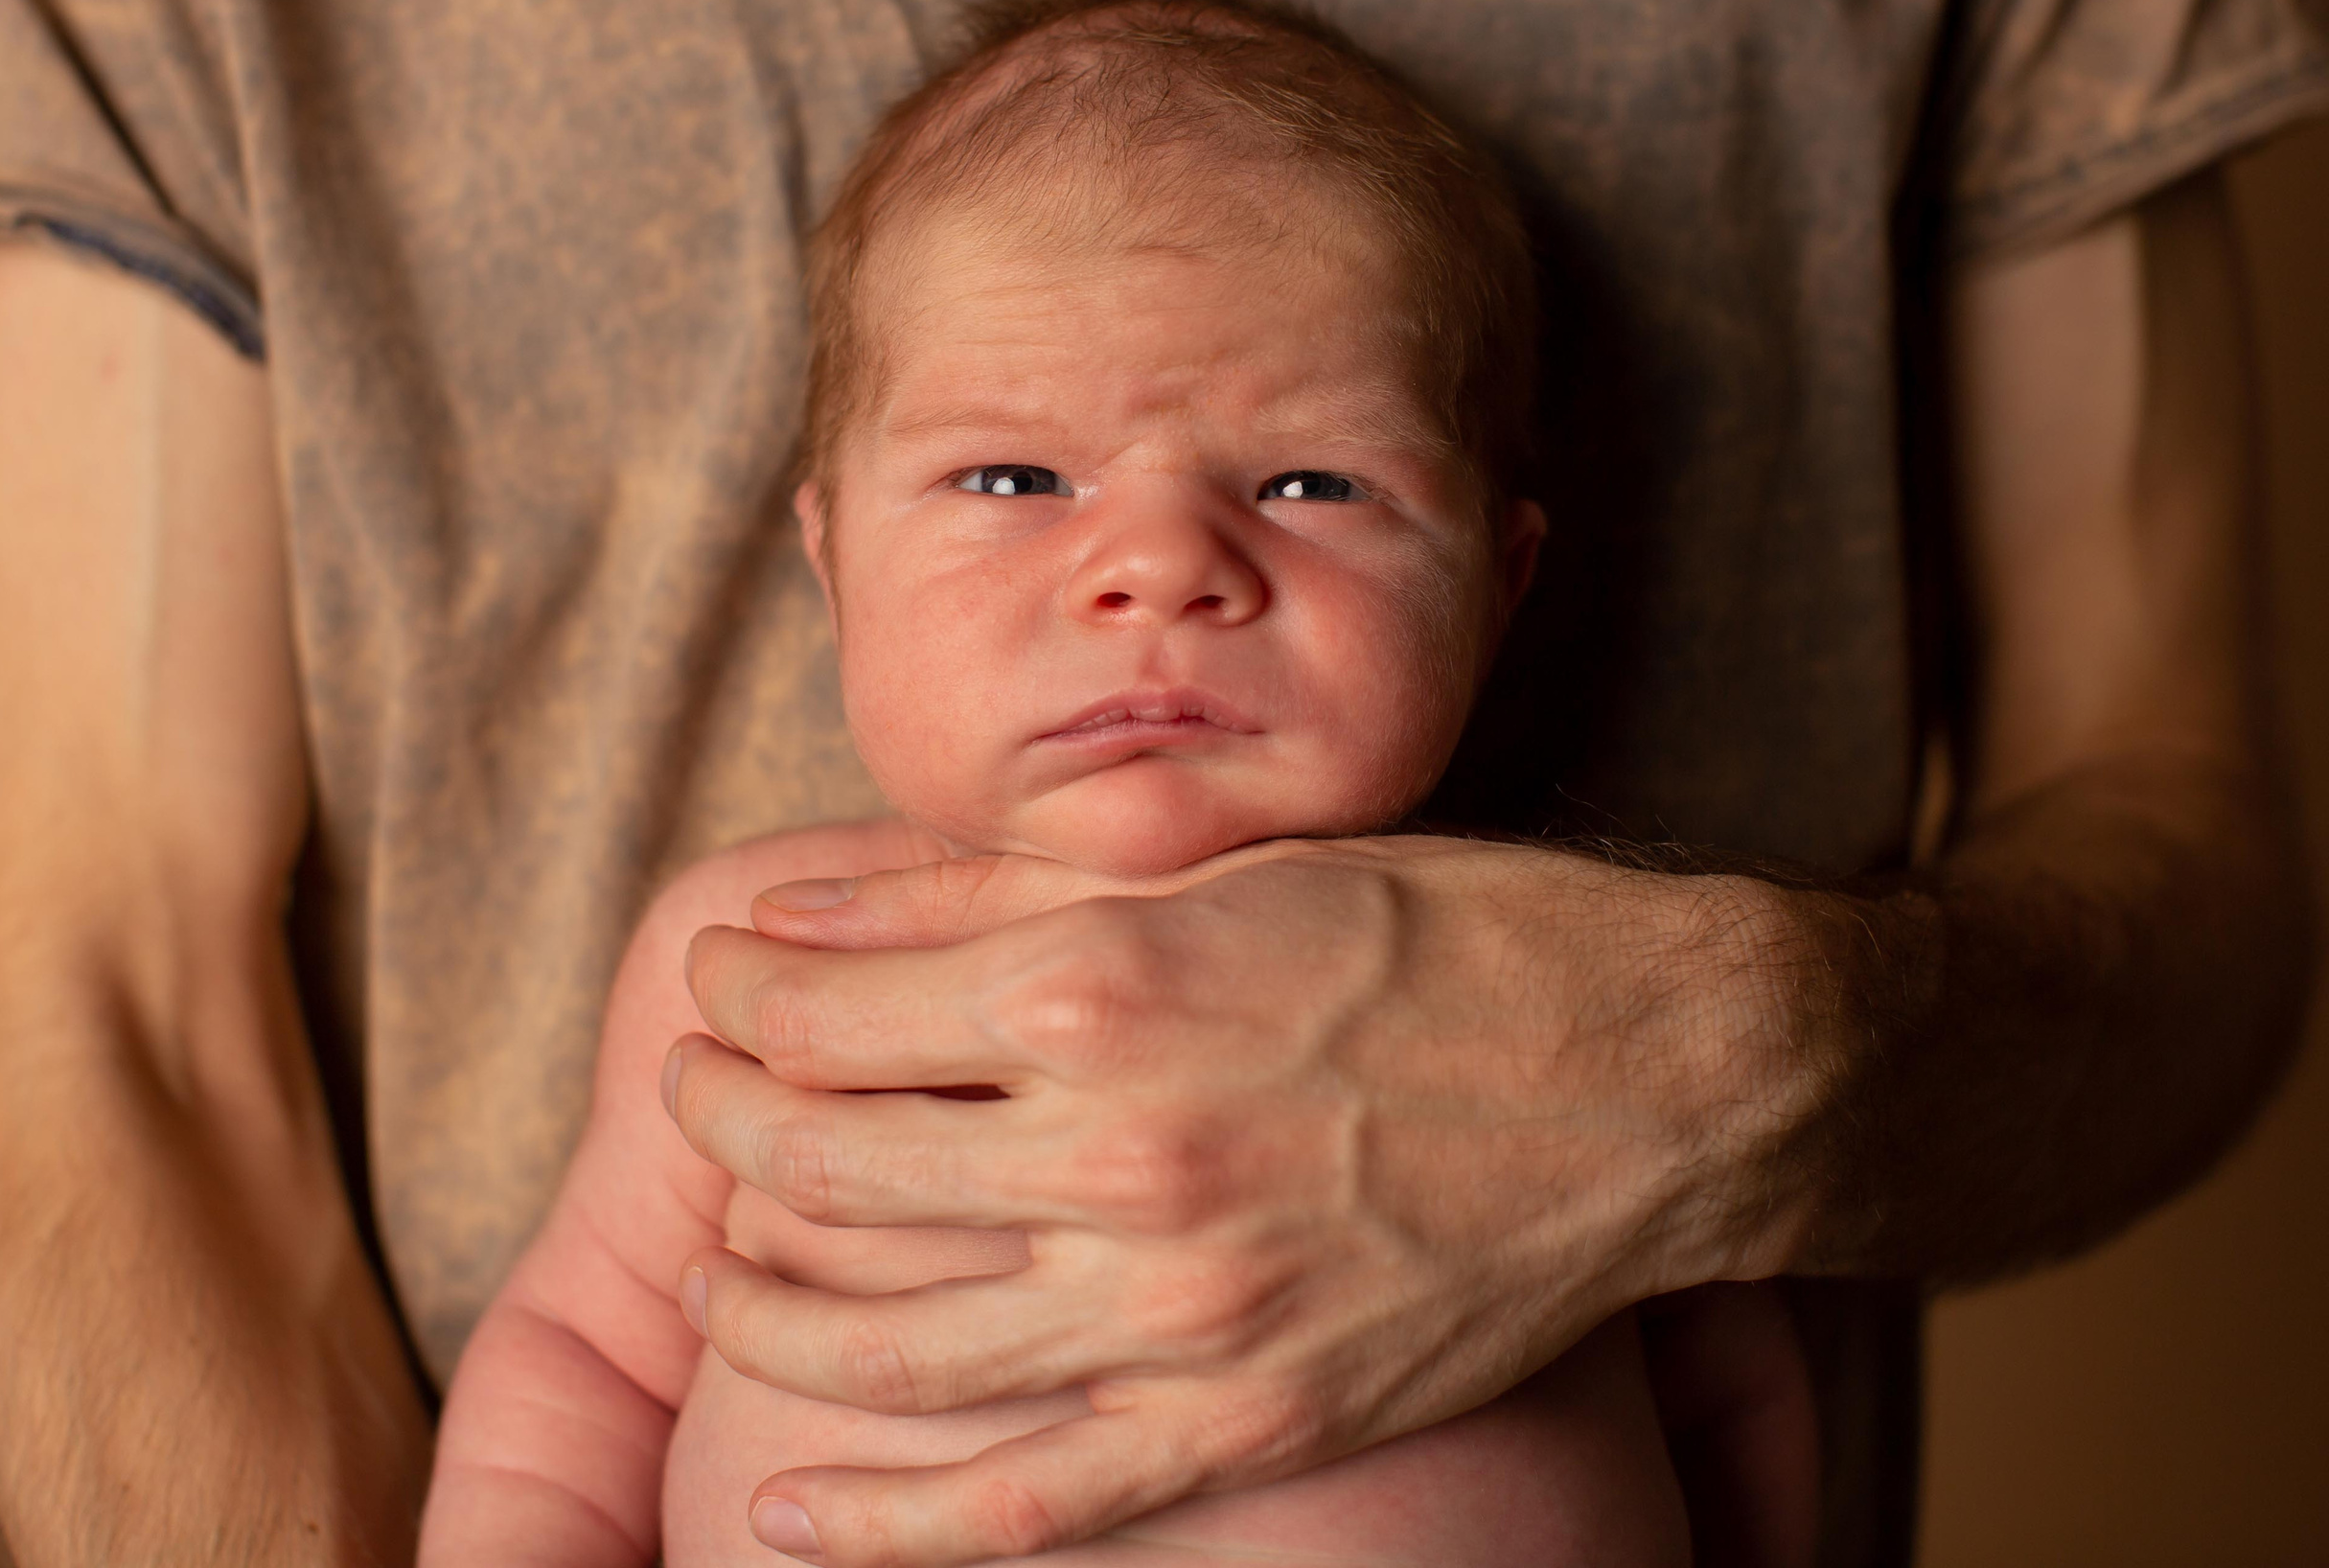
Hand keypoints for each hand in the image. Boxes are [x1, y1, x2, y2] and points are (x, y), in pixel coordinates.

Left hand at [665, 836, 1837, 1565]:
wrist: (1663, 1077)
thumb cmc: (1444, 937)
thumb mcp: (1216, 866)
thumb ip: (987, 889)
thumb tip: (795, 907)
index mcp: (1102, 981)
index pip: (818, 1010)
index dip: (736, 996)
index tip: (722, 983)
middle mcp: (1117, 1151)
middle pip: (816, 1163)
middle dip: (720, 1124)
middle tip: (705, 1096)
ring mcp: (1177, 1308)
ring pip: (875, 1340)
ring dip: (755, 1302)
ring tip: (721, 1261)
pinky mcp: (1240, 1419)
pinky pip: (1017, 1509)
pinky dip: (878, 1524)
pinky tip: (785, 1508)